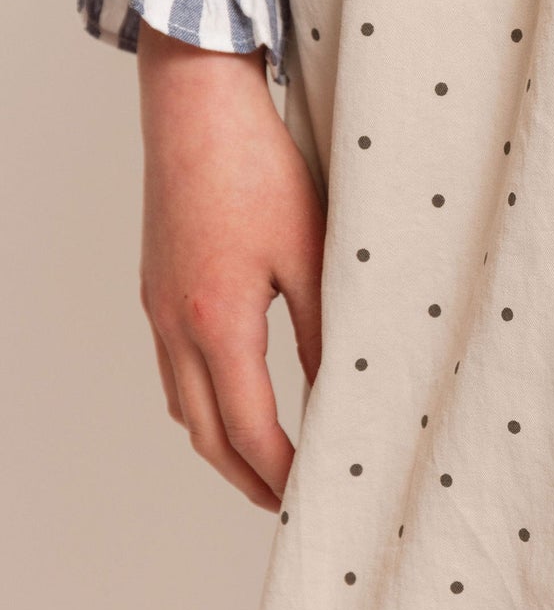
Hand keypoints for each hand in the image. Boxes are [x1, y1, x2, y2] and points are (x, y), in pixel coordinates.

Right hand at [137, 23, 324, 510]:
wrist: (195, 106)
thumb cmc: (259, 169)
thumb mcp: (313, 253)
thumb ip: (325, 333)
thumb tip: (340, 395)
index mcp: (217, 324)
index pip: (249, 431)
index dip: (281, 474)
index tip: (315, 497)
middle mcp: (175, 325)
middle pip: (205, 433)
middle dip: (247, 476)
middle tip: (289, 502)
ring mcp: (158, 306)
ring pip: (183, 404)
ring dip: (221, 442)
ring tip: (266, 462)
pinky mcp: (157, 285)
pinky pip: (174, 368)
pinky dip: (204, 401)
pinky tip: (236, 395)